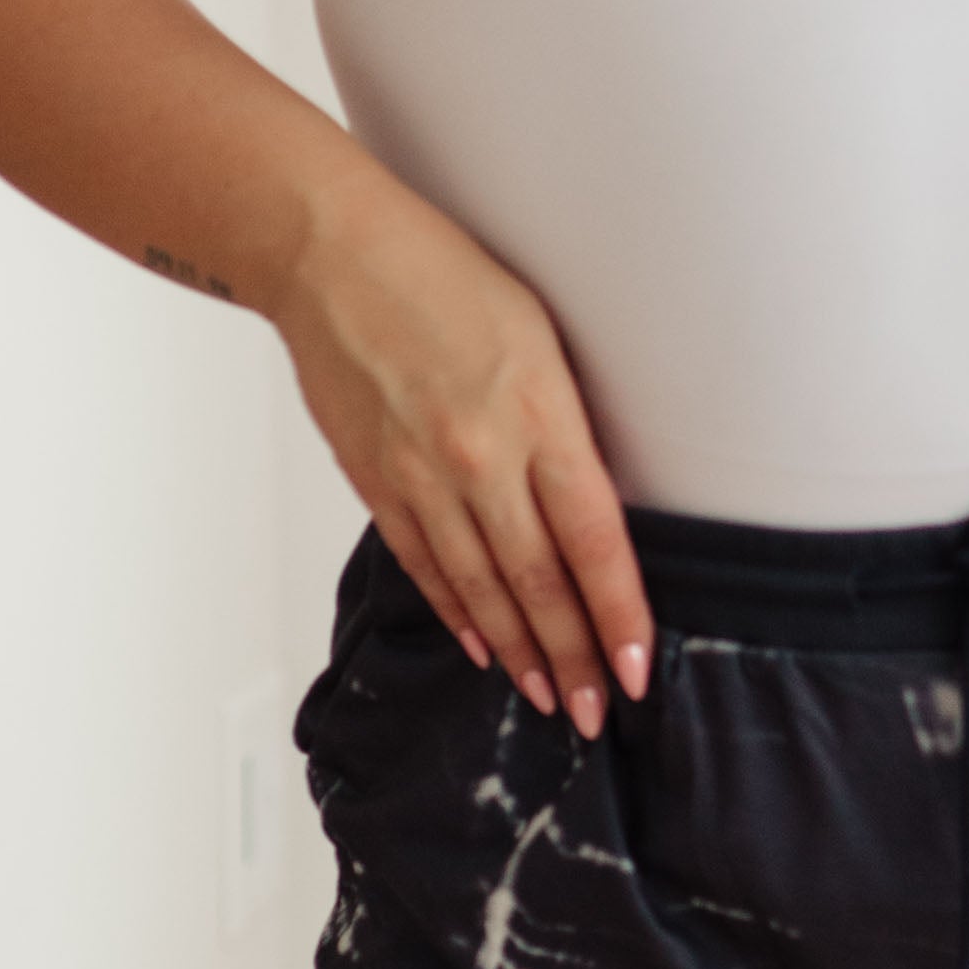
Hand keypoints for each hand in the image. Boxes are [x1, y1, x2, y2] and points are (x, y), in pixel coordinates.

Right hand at [276, 152, 650, 731]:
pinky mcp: (376, 480)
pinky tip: (482, 647)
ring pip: (481, 588)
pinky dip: (457, 612)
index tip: (639, 668)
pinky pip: (426, 564)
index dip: (618, 615)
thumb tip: (590, 506)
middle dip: (573, 657)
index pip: (593, 540)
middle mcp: (480, 455)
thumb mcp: (538, 334)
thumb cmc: (445, 276)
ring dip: (519, 652)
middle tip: (598, 714)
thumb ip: (565, 424)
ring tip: (549, 699)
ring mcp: (421, 475)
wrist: (329, 254)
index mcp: (536, 412)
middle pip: (540, 582)